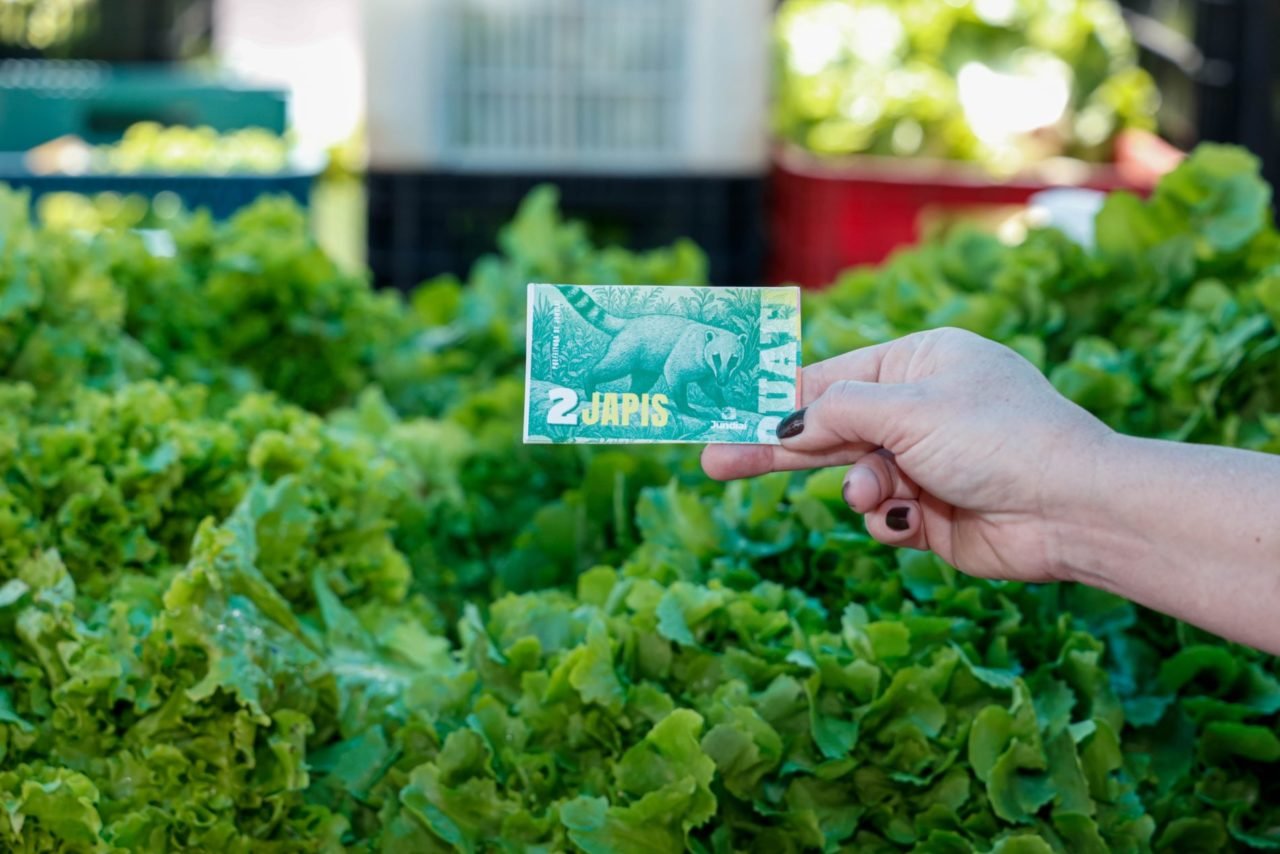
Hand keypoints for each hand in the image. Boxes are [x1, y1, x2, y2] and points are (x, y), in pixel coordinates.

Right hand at [702, 328, 1113, 582]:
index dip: (775, 397)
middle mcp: (922, 409)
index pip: (830, 378)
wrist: (1072, 509)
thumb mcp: (907, 410)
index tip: (724, 411)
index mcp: (920, 363)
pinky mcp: (932, 511)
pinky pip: (882, 513)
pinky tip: (911, 519)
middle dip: (776, 448)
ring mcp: (926, 462)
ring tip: (878, 497)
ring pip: (854, 476)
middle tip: (712, 461)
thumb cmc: (997, 438)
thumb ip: (837, 413)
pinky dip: (889, 518)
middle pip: (830, 428)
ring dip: (861, 488)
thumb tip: (787, 424)